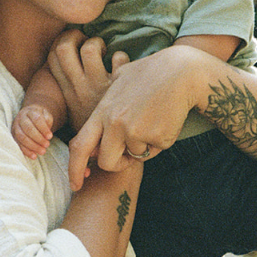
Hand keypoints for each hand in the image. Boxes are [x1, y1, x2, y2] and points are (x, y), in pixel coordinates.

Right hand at [12, 104, 53, 158]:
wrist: (29, 115)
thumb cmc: (40, 117)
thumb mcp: (46, 115)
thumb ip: (47, 121)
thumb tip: (47, 133)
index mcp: (30, 111)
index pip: (36, 119)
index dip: (43, 128)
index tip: (50, 137)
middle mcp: (21, 118)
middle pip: (28, 129)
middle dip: (38, 139)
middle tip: (47, 145)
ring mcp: (15, 127)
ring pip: (22, 137)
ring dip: (32, 146)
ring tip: (43, 152)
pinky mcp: (13, 136)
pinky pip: (18, 144)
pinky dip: (26, 151)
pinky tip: (34, 156)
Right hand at [46, 30, 129, 133]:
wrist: (112, 150)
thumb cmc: (96, 126)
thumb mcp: (76, 112)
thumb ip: (71, 91)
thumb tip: (70, 71)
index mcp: (67, 91)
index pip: (53, 57)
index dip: (62, 43)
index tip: (74, 45)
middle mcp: (79, 86)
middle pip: (63, 47)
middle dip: (74, 36)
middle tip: (86, 41)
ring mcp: (97, 85)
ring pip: (89, 48)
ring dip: (97, 43)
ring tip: (104, 52)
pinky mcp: (117, 86)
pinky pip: (118, 59)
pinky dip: (121, 57)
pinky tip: (122, 65)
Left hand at [67, 48, 206, 190]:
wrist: (181, 71)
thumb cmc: (151, 74)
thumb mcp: (119, 82)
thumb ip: (104, 108)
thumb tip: (95, 136)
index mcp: (102, 111)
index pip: (80, 146)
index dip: (74, 169)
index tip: (76, 184)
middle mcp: (115, 123)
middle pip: (106, 162)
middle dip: (117, 164)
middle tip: (128, 157)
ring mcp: (136, 131)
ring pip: (135, 156)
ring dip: (144, 146)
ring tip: (153, 119)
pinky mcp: (156, 137)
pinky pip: (154, 151)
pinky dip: (160, 141)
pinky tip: (165, 120)